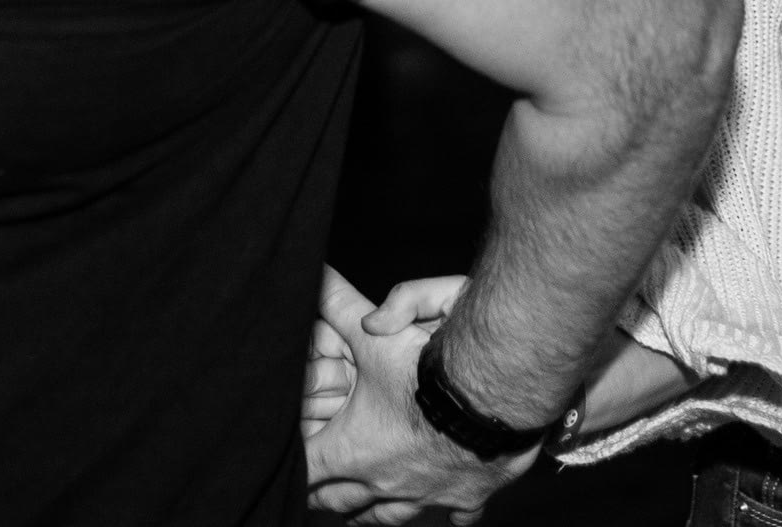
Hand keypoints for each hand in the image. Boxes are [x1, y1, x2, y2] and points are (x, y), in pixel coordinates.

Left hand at [306, 272, 529, 523]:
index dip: (295, 465)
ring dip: (373, 514)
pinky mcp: (466, 495)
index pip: (308, 469)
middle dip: (327, 495)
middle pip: (343, 499)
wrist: (492, 398)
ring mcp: (426, 494)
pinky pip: (454, 515)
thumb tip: (315, 278)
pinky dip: (447, 511)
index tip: (289, 466)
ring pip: (389, 516)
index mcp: (355, 448)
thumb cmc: (430, 373)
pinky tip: (446, 511)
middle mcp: (385, 480)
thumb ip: (340, 305)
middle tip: (316, 495)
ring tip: (360, 514)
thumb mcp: (376, 333)